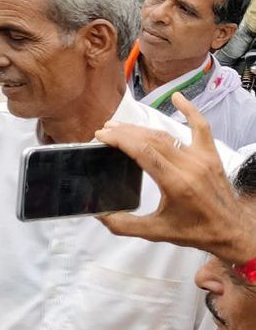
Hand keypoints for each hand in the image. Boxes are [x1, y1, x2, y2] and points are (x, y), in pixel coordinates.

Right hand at [96, 93, 255, 264]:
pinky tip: (177, 97)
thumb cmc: (196, 232)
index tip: (101, 136)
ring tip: (121, 125)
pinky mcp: (211, 155)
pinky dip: (190, 110)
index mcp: (175, 183)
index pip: (142, 151)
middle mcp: (189, 166)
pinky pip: (201, 127)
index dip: (119, 139)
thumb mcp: (157, 233)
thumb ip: (125, 225)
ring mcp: (202, 158)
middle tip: (105, 130)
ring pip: (167, 134)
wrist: (232, 231)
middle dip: (124, 132)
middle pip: (151, 139)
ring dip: (141, 127)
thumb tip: (98, 214)